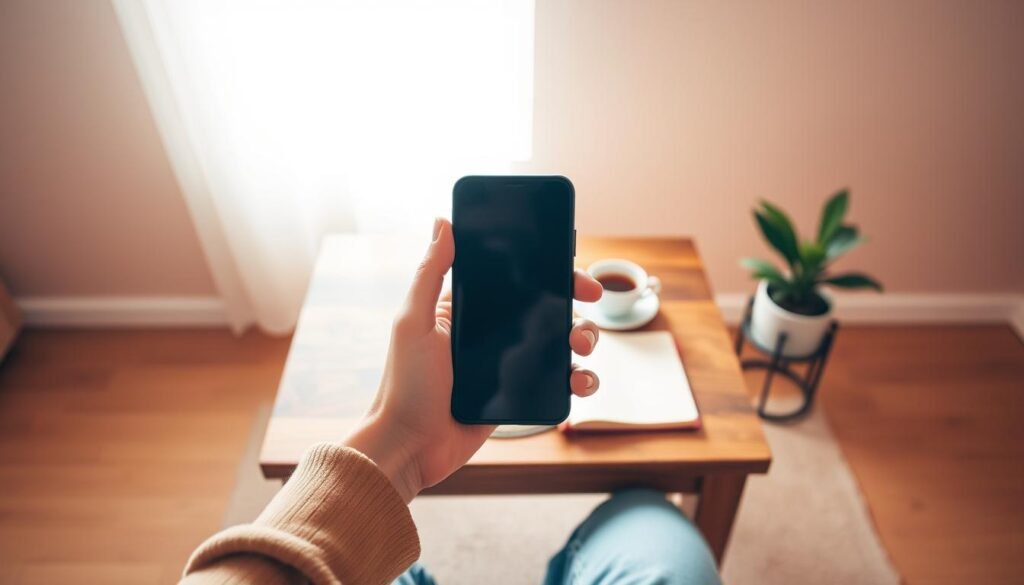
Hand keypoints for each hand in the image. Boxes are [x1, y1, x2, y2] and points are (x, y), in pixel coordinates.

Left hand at [345, 217, 602, 501]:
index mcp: (468, 308)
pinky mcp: (521, 395)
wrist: (411, 446)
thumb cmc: (404, 385)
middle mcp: (493, 332)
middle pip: (547, 304)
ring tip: (582, 345)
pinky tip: (579, 381)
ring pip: (562, 341)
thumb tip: (442, 221)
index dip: (543, 264)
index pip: (514, 276)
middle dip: (574, 295)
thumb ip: (430, 272)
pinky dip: (580, 378)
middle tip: (591, 294)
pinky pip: (560, 381)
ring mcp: (510, 364)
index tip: (567, 255)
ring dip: (584, 336)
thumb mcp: (413, 322)